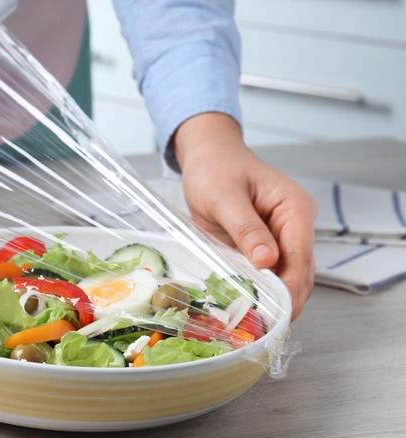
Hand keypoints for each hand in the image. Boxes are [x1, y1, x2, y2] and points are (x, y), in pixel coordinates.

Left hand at [173, 113, 316, 319]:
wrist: (207, 157)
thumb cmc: (216, 169)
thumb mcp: (225, 196)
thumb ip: (246, 228)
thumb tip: (267, 261)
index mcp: (294, 209)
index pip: (300, 256)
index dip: (290, 286)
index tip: (277, 311)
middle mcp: (295, 226)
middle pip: (299, 272)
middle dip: (285, 300)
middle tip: (264, 328)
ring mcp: (282, 238)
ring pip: (285, 278)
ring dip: (273, 300)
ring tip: (255, 325)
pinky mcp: (264, 247)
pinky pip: (266, 274)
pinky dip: (259, 291)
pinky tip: (246, 308)